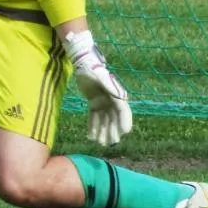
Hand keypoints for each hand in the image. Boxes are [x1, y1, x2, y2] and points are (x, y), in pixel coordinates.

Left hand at [66, 30, 131, 146]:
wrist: (82, 64)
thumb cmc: (93, 69)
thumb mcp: (101, 78)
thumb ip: (111, 87)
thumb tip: (121, 98)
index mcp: (116, 95)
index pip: (123, 111)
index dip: (124, 122)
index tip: (124, 132)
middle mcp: (111, 100)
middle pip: (114, 118)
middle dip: (112, 131)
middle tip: (110, 143)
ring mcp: (103, 103)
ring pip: (104, 120)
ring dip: (102, 131)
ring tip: (99, 143)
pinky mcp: (94, 103)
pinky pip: (94, 117)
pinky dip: (93, 126)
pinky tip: (90, 136)